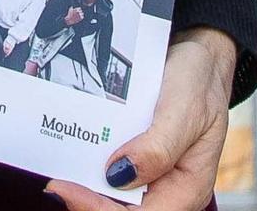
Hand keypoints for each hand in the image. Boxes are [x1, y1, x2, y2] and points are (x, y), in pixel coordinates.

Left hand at [49, 27, 233, 209]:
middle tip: (56, 183)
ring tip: (59, 171)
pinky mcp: (136, 161)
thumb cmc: (200, 82)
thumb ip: (158, 147)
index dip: (100, 209)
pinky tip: (73, 154)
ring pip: (112, 197)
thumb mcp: (186, 109)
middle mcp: (168, 189)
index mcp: (188, 187)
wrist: (200, 59)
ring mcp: (151, 177)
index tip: (67, 189)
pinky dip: (90, 168)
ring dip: (86, 187)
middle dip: (88, 201)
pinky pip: (109, 175)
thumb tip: (119, 176)